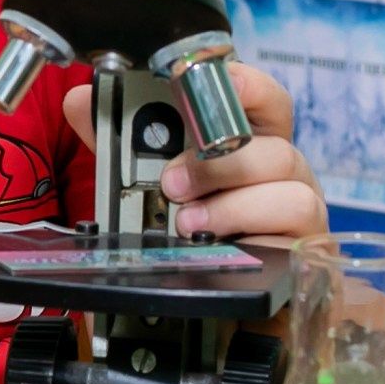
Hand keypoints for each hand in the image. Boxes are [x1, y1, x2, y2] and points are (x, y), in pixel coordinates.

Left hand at [63, 62, 326, 244]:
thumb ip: (115, 139)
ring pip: (290, 190)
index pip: (268, 101)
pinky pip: (294, 234)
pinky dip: (250, 234)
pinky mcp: (303, 251)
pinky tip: (219, 244)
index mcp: (254, 141)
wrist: (213, 304)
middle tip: (171, 182)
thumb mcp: (147, 178)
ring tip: (188, 221)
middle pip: (277, 148)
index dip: (250, 86)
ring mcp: (299, 210)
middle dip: (219, 162)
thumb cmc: (192, 223)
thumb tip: (80, 101)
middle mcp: (284, 171)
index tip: (221, 79)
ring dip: (232, 205)